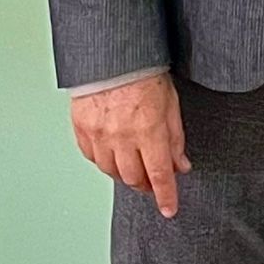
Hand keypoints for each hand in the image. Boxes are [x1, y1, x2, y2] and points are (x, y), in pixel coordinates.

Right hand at [70, 72, 190, 218]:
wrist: (113, 54)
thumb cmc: (146, 72)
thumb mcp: (171, 103)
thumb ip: (176, 137)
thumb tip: (181, 165)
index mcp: (149, 129)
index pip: (159, 174)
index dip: (166, 195)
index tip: (170, 209)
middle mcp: (123, 137)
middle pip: (133, 178)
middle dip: (145, 184)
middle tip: (152, 182)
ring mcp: (100, 135)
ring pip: (111, 171)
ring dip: (125, 174)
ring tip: (134, 168)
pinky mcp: (83, 129)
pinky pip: (92, 158)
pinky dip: (104, 162)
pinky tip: (112, 155)